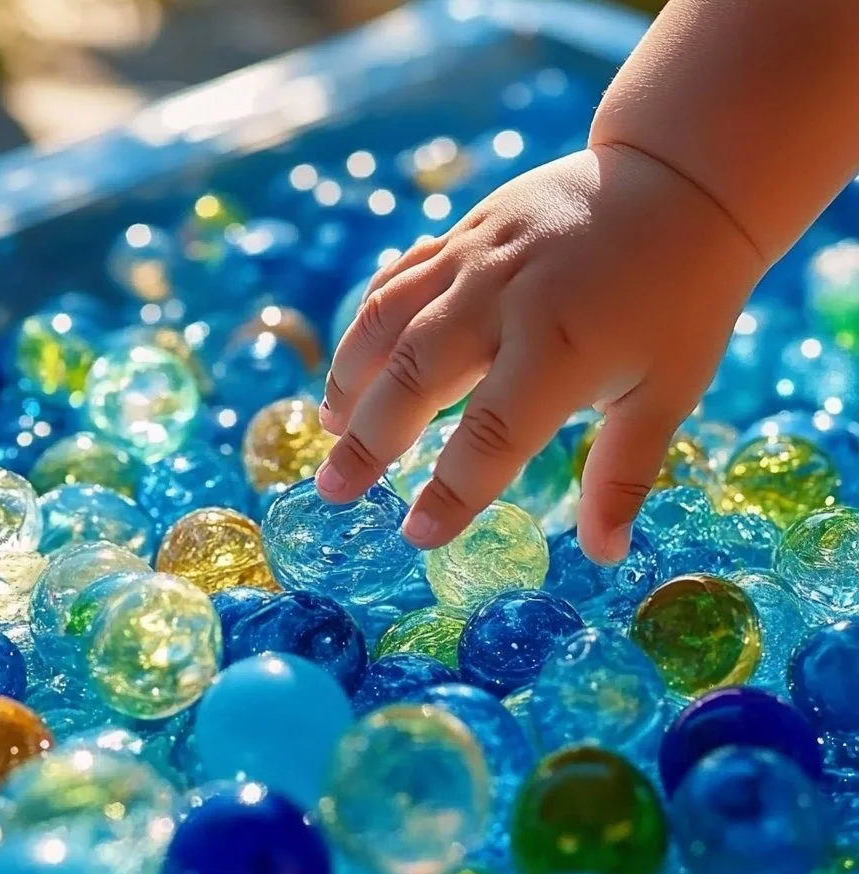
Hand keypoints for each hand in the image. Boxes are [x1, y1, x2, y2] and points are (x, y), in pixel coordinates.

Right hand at [315, 144, 764, 562]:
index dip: (450, 492)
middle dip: (368, 441)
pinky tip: (356, 361)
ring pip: (387, 321)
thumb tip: (606, 555)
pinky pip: (398, 278)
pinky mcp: (463, 232)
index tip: (417, 534)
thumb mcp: (668, 391)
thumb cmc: (681, 298)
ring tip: (331, 428)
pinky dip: (367, 322)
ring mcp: (475, 257)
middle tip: (332, 489)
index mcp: (560, 345)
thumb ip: (623, 474)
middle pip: (414, 377)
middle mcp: (503, 298)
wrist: (680, 180)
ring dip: (351, 379)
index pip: (490, 436)